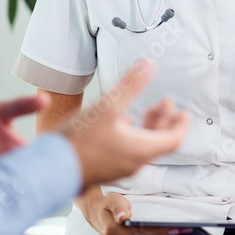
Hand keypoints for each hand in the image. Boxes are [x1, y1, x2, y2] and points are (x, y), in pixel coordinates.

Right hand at [59, 60, 189, 187]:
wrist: (50, 169)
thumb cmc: (78, 141)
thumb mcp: (107, 106)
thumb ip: (130, 85)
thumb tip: (149, 65)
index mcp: (141, 149)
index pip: (173, 139)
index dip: (181, 125)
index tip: (184, 113)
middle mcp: (134, 162)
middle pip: (159, 142)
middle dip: (165, 121)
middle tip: (166, 103)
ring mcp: (119, 168)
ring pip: (143, 147)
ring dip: (149, 127)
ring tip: (146, 110)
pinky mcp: (105, 169)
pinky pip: (127, 152)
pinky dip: (133, 136)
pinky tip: (120, 124)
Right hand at [81, 192, 191, 234]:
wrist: (95, 213)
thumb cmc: (107, 204)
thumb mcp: (112, 198)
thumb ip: (119, 206)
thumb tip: (124, 216)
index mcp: (112, 230)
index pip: (142, 230)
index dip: (161, 229)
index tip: (176, 228)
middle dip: (166, 233)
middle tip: (185, 229)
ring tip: (178, 231)